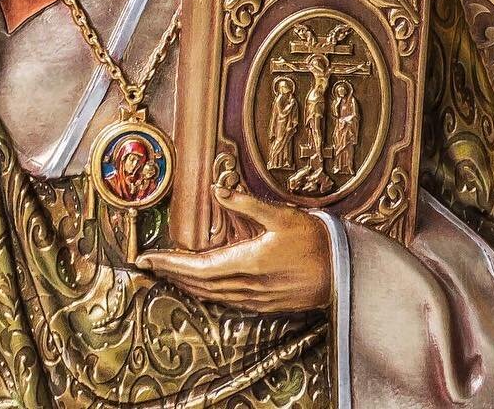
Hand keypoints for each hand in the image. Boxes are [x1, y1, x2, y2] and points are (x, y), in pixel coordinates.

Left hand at [137, 187, 330, 312]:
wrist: (345, 272)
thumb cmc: (316, 242)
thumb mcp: (282, 215)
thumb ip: (247, 204)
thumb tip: (219, 190)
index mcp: (247, 264)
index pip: (196, 269)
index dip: (169, 264)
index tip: (147, 260)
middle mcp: (247, 286)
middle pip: (199, 285)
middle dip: (171, 274)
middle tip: (148, 266)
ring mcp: (256, 298)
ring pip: (211, 295)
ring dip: (187, 285)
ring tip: (169, 273)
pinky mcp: (265, 302)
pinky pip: (227, 299)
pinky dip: (207, 292)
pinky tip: (203, 285)